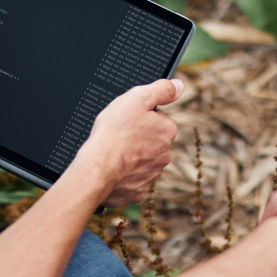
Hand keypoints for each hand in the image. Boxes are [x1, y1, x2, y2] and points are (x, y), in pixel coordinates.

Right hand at [71, 79, 182, 206]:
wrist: (97, 168)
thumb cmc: (114, 133)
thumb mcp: (137, 99)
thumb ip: (161, 89)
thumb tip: (179, 85)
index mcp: (167, 131)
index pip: (156, 119)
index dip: (139, 117)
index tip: (126, 121)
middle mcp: (165, 155)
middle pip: (150, 141)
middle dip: (137, 138)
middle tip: (118, 137)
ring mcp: (152, 174)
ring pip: (141, 161)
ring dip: (130, 157)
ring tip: (114, 153)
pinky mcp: (138, 191)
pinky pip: (132, 180)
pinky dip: (123, 175)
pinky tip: (113, 169)